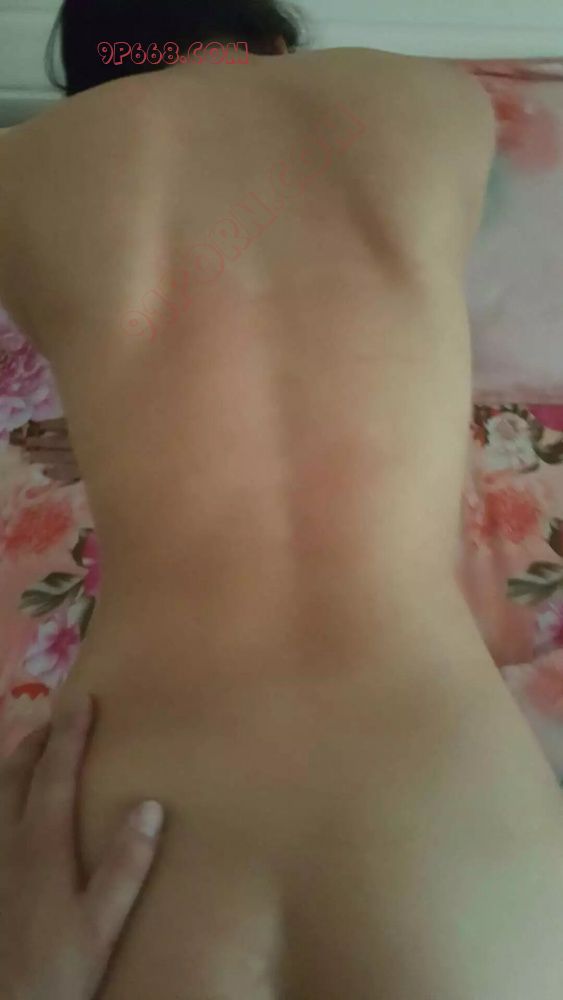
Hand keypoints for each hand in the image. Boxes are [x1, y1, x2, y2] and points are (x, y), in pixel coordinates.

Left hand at [0, 694, 163, 999]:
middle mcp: (10, 842)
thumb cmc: (59, 967)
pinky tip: (16, 806)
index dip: (70, 735)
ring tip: (35, 747)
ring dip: (17, 762)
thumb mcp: (102, 923)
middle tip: (58, 714)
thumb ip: (125, 865)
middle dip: (37, 740)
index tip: (82, 699)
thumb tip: (149, 805)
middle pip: (16, 775)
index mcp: (41, 845)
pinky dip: (5, 794)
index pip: (55, 775)